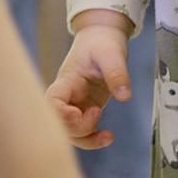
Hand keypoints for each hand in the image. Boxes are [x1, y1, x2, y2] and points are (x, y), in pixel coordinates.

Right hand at [47, 15, 132, 152]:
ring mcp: (75, 104)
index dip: (60, 113)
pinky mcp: (85, 109)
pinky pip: (82, 132)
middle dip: (77, 128)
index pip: (52, 101)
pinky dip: (92, 139)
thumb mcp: (112, 53)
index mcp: (67, 80)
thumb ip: (117, 73)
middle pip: (58, 122)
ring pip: (69, 132)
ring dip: (85, 139)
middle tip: (98, 113)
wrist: (102, 37)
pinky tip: (108, 137)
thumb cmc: (102, 42)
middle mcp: (67, 96)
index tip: (78, 113)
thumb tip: (124, 97)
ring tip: (108, 135)